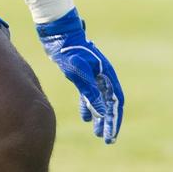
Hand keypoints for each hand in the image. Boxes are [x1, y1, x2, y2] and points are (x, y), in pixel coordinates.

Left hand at [36, 8, 123, 143]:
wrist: (58, 34)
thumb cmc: (69, 50)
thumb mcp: (79, 71)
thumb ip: (90, 91)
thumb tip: (102, 112)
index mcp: (107, 74)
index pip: (115, 101)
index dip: (115, 118)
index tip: (111, 133)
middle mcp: (103, 76)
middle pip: (109, 103)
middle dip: (109, 121)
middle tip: (106, 138)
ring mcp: (93, 76)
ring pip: (99, 101)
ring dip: (99, 116)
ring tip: (98, 133)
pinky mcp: (83, 75)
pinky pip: (89, 95)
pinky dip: (88, 106)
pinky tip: (85, 118)